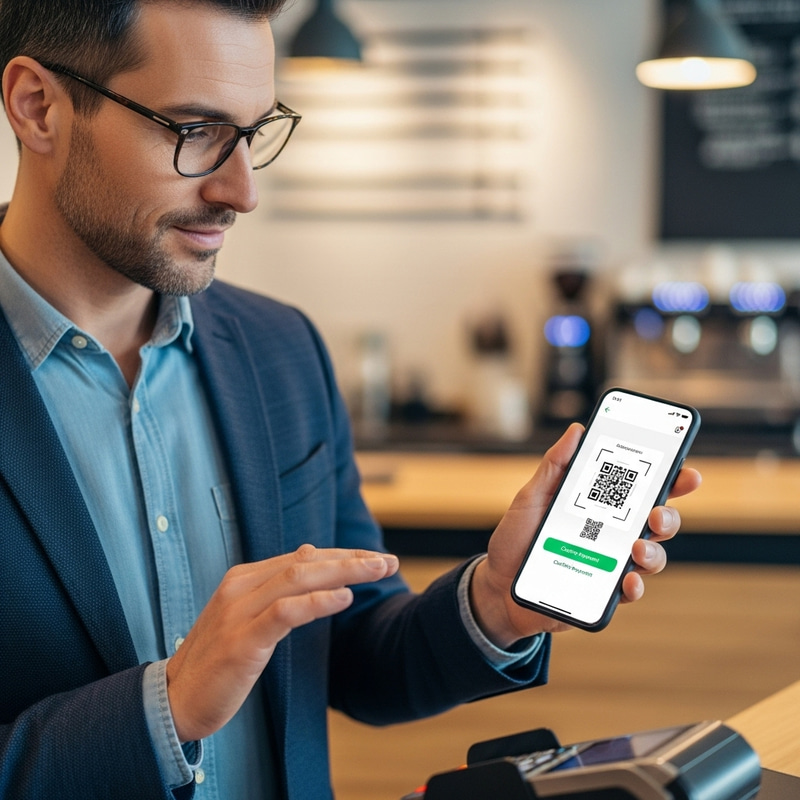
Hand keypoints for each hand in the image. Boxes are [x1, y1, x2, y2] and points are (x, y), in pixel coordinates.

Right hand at [165, 544, 398, 741]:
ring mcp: (239, 611)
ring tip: (377, 571)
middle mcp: (241, 586)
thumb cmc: (217, 660)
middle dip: (352, 559)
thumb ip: (277, 586)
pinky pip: (285, 611)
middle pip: (306, 561)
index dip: (343, 555)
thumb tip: (309, 553)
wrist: (174, 702)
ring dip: (344, 571)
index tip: (376, 559)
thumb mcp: (248, 616)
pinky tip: (345, 598)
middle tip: (388, 561)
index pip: (303, 556)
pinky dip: (318, 600)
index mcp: (244, 578)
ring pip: (299, 577)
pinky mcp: (241, 640)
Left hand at [469, 423, 701, 646]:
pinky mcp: (602, 593)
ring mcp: (611, 564)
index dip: (671, 480)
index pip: (642, 490)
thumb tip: (576, 430)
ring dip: (654, 552)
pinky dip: (635, 586)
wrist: (497, 585)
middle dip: (669, 516)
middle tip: (657, 513)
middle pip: (657, 522)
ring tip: (637, 548)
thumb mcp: (531, 497)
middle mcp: (612, 534)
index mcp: (600, 507)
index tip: (687, 471)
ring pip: (652, 557)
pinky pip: (630, 591)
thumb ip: (555, 466)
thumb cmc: (516, 539)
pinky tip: (627, 581)